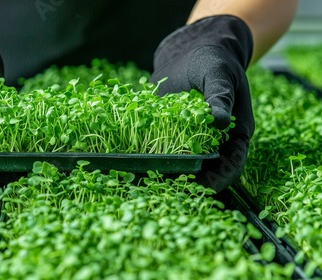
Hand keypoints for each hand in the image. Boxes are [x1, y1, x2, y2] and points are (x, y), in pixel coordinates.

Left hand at [150, 15, 254, 191]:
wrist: (191, 50)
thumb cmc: (213, 60)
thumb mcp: (218, 74)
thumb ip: (220, 96)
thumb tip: (219, 122)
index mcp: (235, 134)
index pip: (231, 165)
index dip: (218, 179)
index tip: (198, 187)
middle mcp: (215, 143)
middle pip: (206, 173)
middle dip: (187, 184)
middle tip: (164, 188)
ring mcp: (192, 141)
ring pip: (183, 167)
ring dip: (167, 175)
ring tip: (144, 181)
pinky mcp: (171, 135)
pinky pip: (164, 153)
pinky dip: (153, 161)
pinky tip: (134, 165)